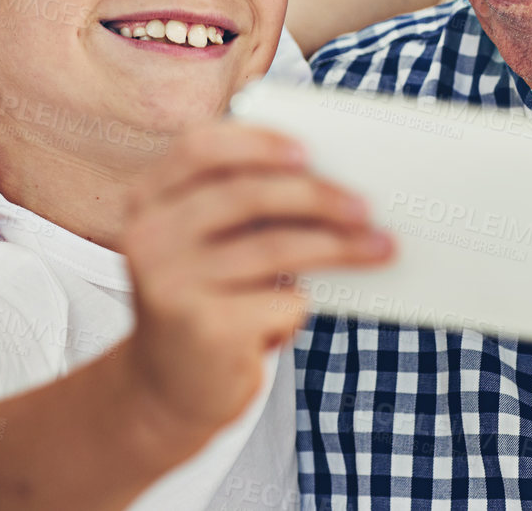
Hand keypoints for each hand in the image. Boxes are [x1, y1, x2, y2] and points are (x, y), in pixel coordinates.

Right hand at [116, 123, 391, 442]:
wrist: (166, 389)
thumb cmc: (207, 299)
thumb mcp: (207, 245)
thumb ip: (245, 208)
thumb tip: (337, 181)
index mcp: (149, 200)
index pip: (200, 148)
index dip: (257, 142)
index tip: (309, 151)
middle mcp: (150, 237)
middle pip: (247, 195)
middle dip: (317, 196)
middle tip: (366, 205)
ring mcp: (172, 284)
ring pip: (274, 248)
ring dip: (339, 246)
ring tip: (382, 246)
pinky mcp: (203, 329)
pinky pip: (279, 302)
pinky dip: (301, 307)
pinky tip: (293, 316)